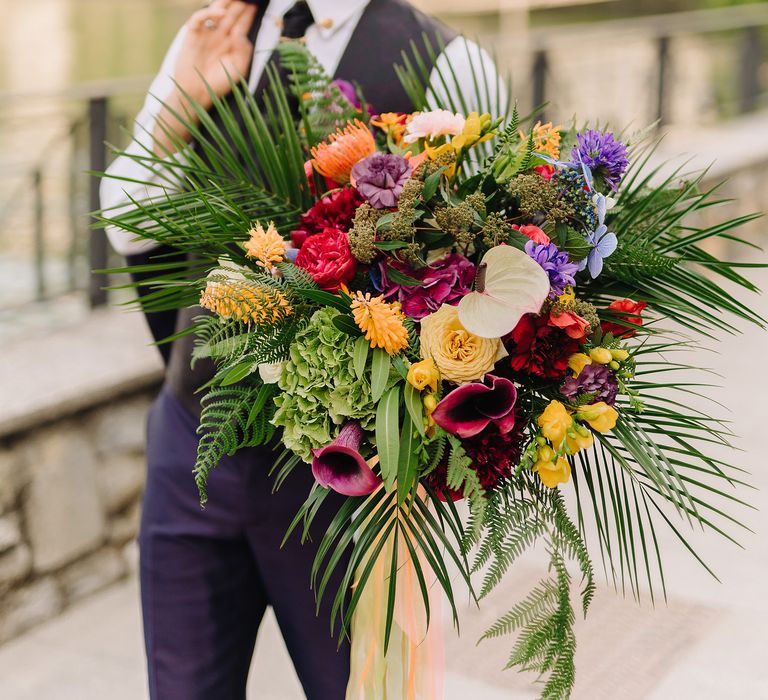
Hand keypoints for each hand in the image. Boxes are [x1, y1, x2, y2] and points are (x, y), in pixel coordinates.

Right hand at [152, 0, 256, 155]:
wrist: (197, 93)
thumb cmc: (218, 84)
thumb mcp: (238, 69)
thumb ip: (243, 51)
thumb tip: (241, 33)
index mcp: (231, 44)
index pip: (242, 23)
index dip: (249, 13)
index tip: (257, 4)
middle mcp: (219, 35)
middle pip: (230, 13)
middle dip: (239, 4)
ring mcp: (206, 33)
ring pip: (215, 11)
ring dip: (225, 3)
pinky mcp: (192, 35)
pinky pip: (199, 19)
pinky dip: (209, 13)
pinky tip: (221, 14)